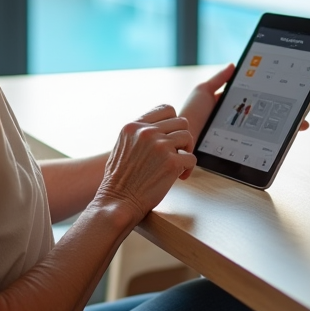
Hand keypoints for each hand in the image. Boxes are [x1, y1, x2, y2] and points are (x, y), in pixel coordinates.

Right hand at [95, 105, 194, 223]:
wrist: (117, 201)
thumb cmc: (118, 180)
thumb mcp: (122, 146)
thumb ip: (139, 135)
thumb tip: (160, 129)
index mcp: (133, 126)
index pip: (165, 109)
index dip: (173, 122)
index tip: (172, 135)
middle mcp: (146, 132)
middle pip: (181, 122)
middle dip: (181, 138)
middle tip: (177, 152)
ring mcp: (160, 146)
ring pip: (188, 137)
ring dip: (186, 151)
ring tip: (178, 165)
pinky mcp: (172, 162)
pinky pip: (191, 158)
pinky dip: (188, 169)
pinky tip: (179, 177)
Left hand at [176, 65, 309, 179]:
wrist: (179, 139)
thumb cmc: (189, 115)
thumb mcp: (203, 91)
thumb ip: (218, 79)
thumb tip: (235, 65)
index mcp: (234, 106)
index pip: (263, 98)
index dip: (280, 95)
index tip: (296, 89)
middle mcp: (241, 120)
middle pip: (272, 114)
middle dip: (293, 109)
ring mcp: (242, 134)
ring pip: (272, 129)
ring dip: (290, 126)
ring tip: (304, 122)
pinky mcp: (240, 147)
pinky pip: (262, 144)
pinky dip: (277, 140)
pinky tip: (288, 137)